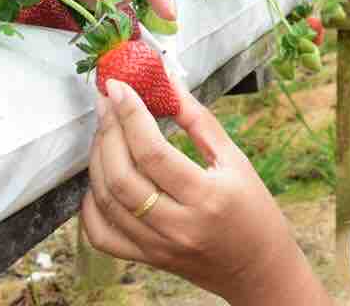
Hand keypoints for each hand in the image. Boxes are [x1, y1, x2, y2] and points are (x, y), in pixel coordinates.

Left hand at [81, 78, 309, 302]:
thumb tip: (169, 82)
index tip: (117, 86)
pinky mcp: (147, 259)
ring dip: (96, 160)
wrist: (259, 267)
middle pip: (122, 176)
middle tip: (106, 102)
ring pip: (107, 202)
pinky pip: (103, 235)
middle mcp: (179, 225)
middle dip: (108, 131)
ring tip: (104, 131)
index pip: (154, 152)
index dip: (130, 115)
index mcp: (208, 196)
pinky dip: (90, 206)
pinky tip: (98, 179)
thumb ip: (199, 121)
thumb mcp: (236, 160)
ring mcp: (158, 247)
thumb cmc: (254, 209)